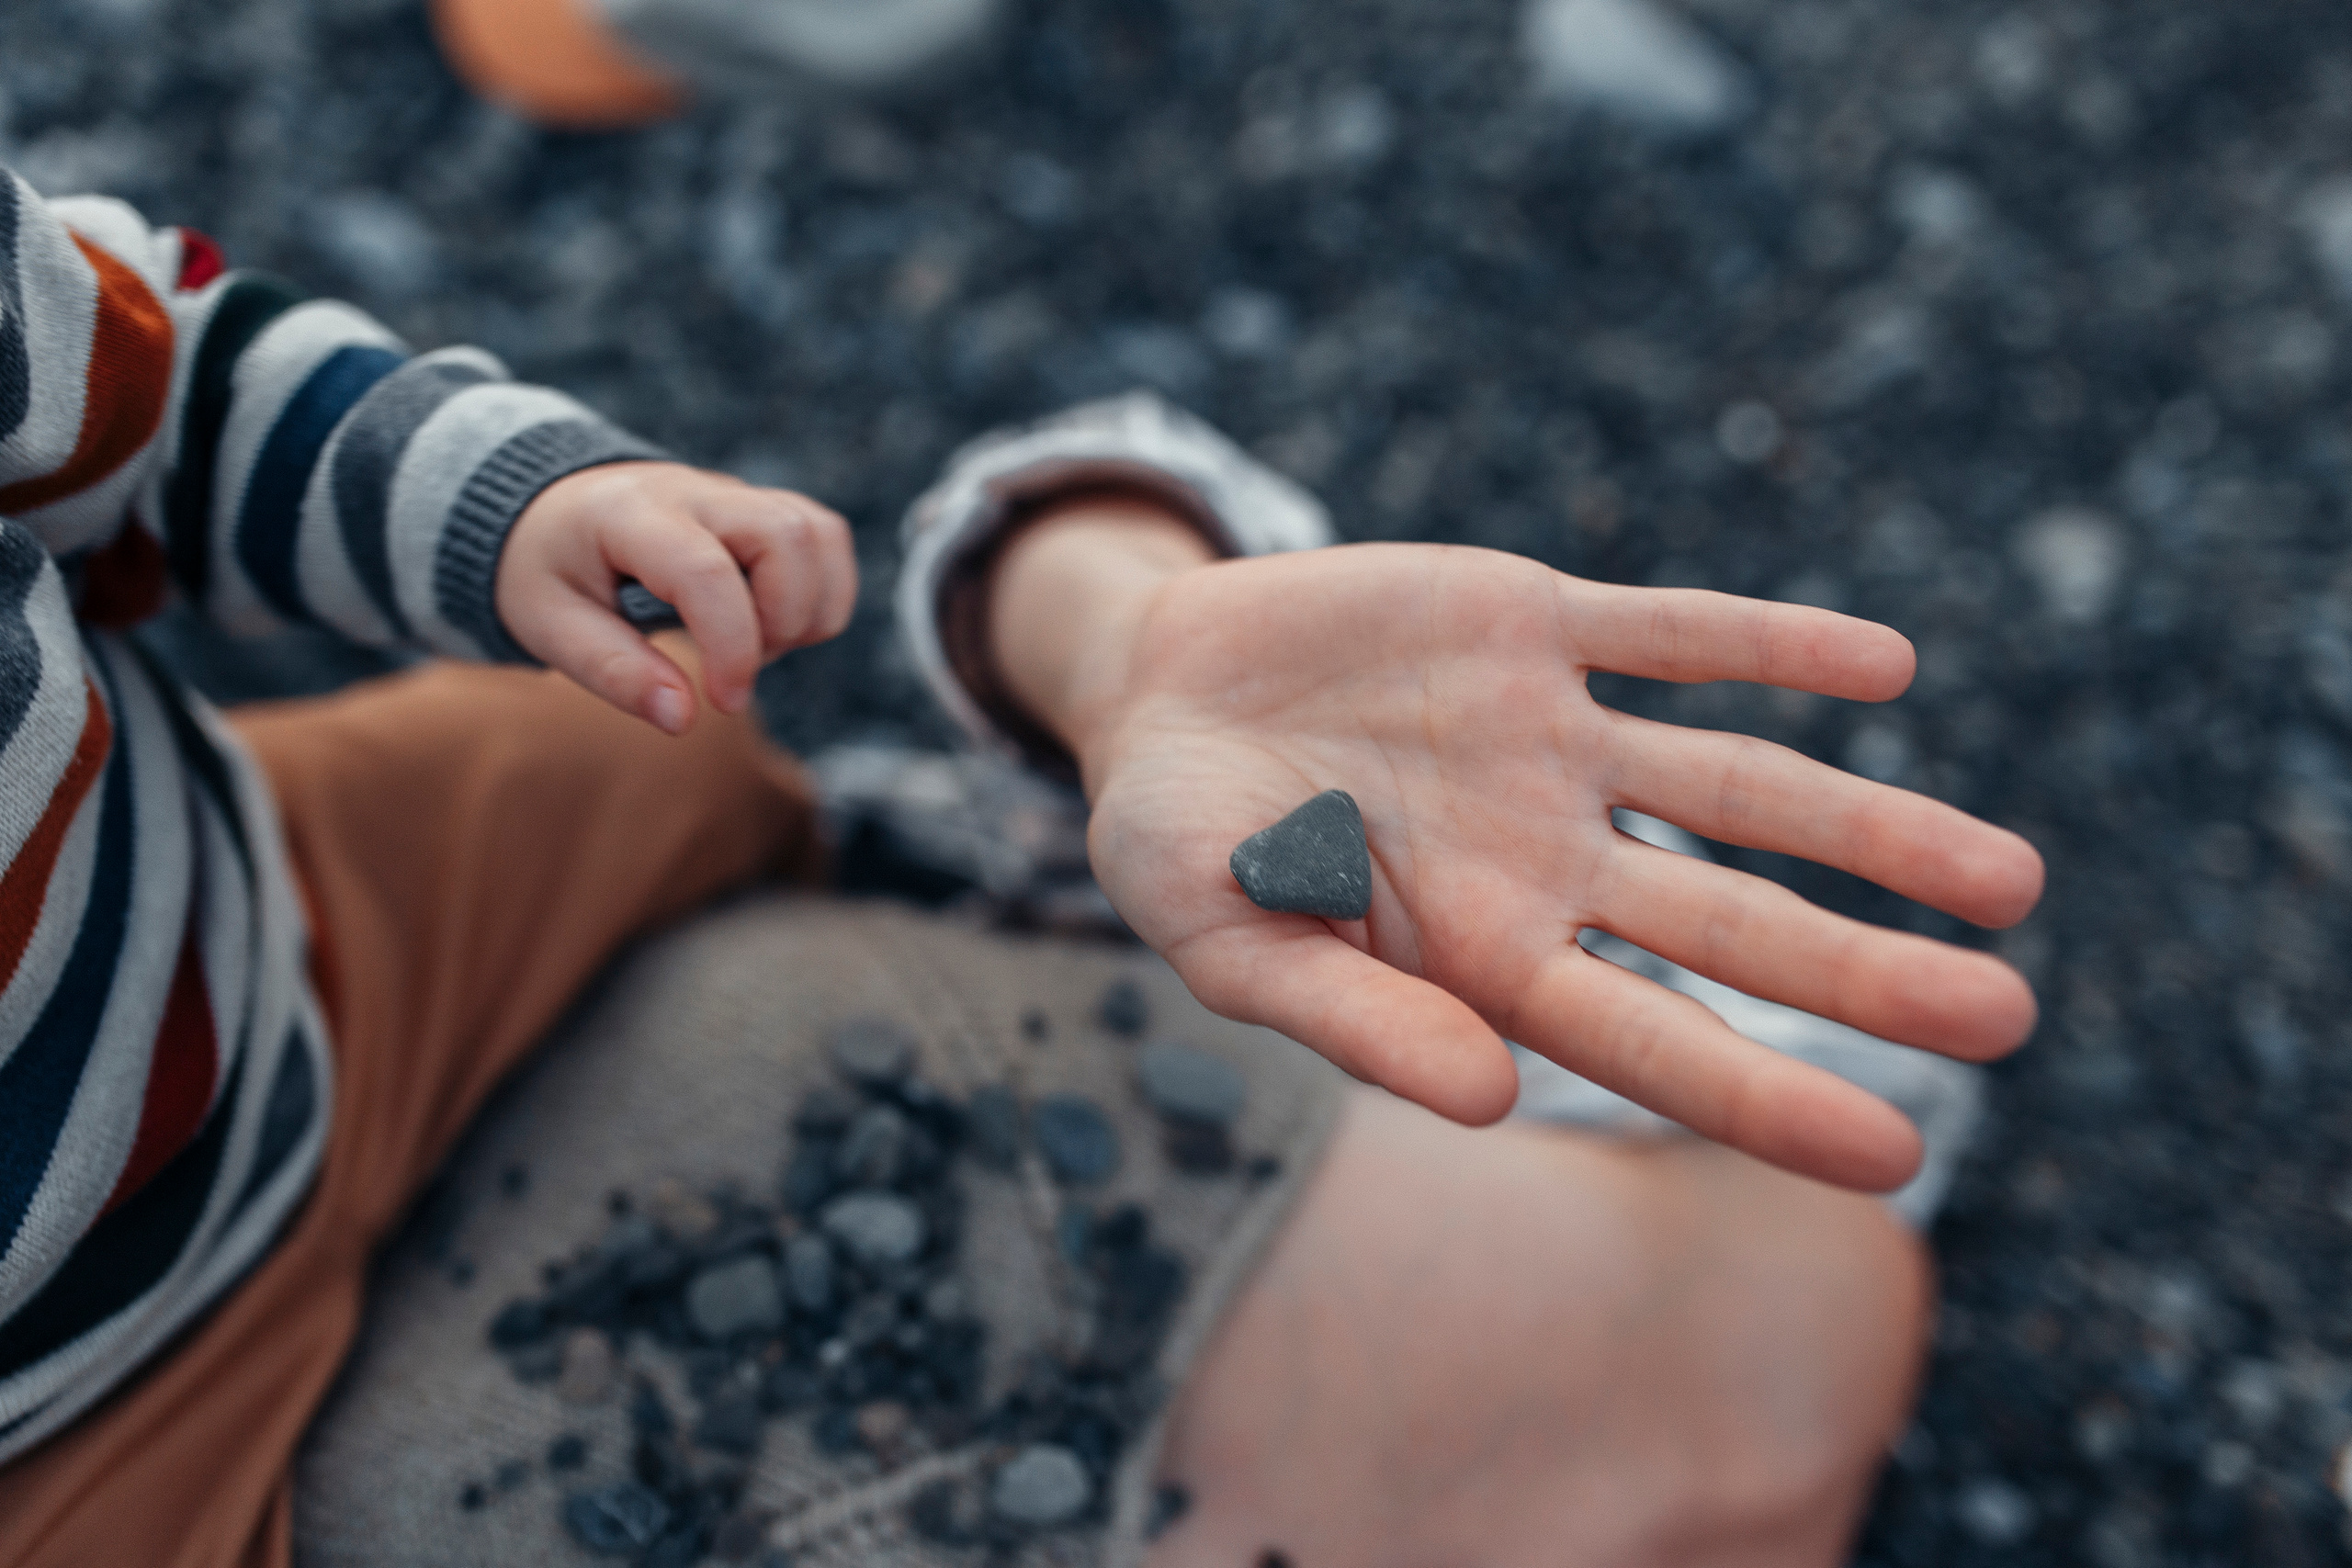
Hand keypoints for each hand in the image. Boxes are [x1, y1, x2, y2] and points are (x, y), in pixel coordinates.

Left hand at [496, 462, 856, 733]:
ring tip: (754, 645)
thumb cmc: (548, 570)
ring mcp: (736, 495)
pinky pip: (824, 538)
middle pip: (788, 536)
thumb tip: (683, 718)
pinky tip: (771, 625)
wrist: (550, 511)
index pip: (707, 571)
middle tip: (736, 667)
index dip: (732, 646)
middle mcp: (694, 491)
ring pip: (818, 534)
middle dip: (783, 622)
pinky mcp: (762, 508)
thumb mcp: (548, 624)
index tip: (724, 702)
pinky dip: (821, 593)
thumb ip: (614, 670)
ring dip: (808, 609)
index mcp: (630, 514)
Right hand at [998, 514, 2042, 1191]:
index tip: (1898, 1156)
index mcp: (1476, 953)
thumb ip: (1351, 1017)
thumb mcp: (1227, 940)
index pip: (1647, 1041)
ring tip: (2013, 878)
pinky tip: (1887, 669)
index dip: (1767, 1096)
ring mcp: (1552, 740)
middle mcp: (1545, 856)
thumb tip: (1491, 1103)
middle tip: (2012, 1016)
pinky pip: (1675, 630)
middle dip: (1868, 971)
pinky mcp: (1535, 624)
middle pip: (1734, 925)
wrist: (1154, 687)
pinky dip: (1769, 642)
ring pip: (1741, 783)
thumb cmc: (1178, 844)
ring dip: (1872, 823)